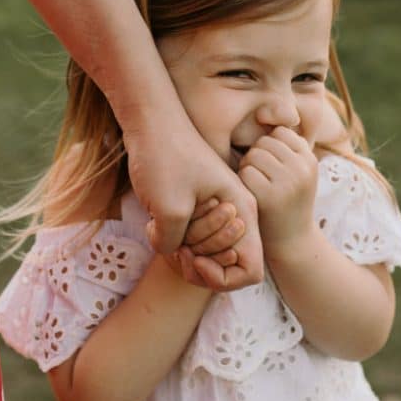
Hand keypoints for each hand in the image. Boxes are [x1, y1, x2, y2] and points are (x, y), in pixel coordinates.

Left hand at [124, 119, 262, 289]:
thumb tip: (173, 254)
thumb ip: (174, 245)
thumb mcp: (169, 208)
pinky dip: (173, 240)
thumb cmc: (164, 157)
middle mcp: (235, 213)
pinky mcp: (196, 207)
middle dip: (198, 264)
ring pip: (207, 253)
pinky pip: (191, 239)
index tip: (194, 261)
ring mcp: (216, 211)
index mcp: (242, 211)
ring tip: (160, 230)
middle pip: (227, 265)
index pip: (251, 270)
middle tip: (172, 243)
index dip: (223, 278)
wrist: (150, 123)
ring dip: (183, 251)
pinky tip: (154, 223)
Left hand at [238, 127, 317, 256]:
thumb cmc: (288, 202)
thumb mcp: (298, 173)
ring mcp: (288, 183)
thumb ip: (288, 149)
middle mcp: (302, 168)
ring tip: (255, 184)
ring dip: (248, 167)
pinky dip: (243, 181)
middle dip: (256, 156)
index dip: (269, 146)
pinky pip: (246, 172)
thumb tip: (266, 112)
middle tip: (259, 177)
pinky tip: (250, 193)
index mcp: (310, 159)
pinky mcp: (270, 196)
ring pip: (254, 155)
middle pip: (265, 142)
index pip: (281, 133)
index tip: (270, 166)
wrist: (293, 242)